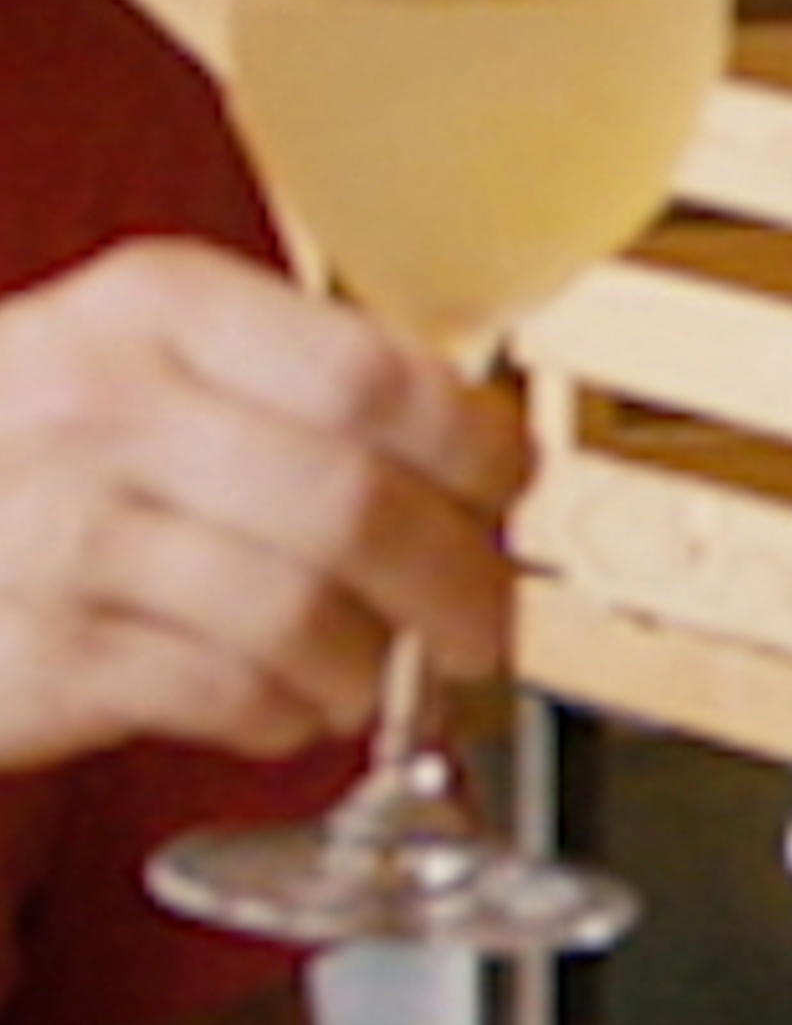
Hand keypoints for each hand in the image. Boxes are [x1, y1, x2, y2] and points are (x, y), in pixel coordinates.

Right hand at [0, 239, 520, 775]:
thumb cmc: (39, 451)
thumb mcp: (148, 359)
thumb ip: (299, 385)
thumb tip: (488, 453)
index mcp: (158, 309)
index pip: (374, 375)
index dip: (478, 448)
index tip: (511, 488)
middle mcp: (104, 407)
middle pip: (358, 506)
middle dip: (458, 585)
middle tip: (479, 624)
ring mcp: (63, 533)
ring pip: (301, 615)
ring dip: (368, 665)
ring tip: (365, 671)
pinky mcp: (44, 654)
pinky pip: (228, 696)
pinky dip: (286, 715)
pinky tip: (282, 703)